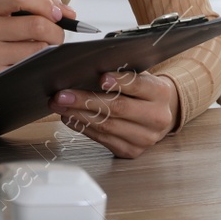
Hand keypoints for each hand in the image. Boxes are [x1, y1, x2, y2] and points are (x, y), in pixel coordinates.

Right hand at [0, 0, 77, 111]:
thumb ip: (31, 6)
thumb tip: (65, 10)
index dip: (45, 3)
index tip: (58, 14)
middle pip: (35, 24)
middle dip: (57, 31)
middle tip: (58, 37)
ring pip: (37, 49)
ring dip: (50, 51)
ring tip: (45, 51)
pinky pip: (30, 68)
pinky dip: (39, 66)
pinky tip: (34, 66)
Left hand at [48, 69, 178, 158]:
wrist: (158, 115)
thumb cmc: (142, 91)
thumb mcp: (139, 75)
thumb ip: (121, 72)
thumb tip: (88, 68)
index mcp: (160, 93)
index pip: (139, 85)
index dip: (120, 81)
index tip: (101, 77)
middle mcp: (157, 117)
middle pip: (118, 108)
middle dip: (86, 100)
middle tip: (63, 95)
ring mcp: (145, 138)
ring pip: (107, 126)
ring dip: (79, 115)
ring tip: (60, 106)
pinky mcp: (131, 151)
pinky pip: (103, 139)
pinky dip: (83, 127)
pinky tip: (70, 118)